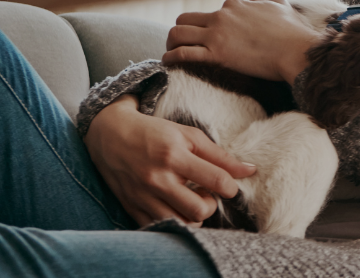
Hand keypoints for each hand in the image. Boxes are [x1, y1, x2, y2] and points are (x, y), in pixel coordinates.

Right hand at [85, 95, 257, 226]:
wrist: (109, 135)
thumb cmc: (155, 133)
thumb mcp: (189, 135)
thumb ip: (220, 155)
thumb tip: (250, 170)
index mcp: (174, 155)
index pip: (216, 180)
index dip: (231, 187)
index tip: (229, 185)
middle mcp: (157, 178)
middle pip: (199, 209)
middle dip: (211, 205)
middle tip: (207, 194)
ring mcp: (143, 195)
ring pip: (180, 223)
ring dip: (193, 216)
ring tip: (191, 200)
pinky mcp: (131, 207)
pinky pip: (159, 227)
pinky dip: (173, 221)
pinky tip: (175, 207)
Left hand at [163, 0, 322, 83]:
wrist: (297, 51)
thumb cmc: (294, 32)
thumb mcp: (281, 7)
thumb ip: (267, 4)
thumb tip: (267, 5)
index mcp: (236, 5)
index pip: (213, 12)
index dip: (210, 26)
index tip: (212, 38)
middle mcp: (222, 16)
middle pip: (185, 19)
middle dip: (182, 31)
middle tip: (184, 45)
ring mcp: (217, 34)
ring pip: (176, 33)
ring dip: (170, 43)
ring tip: (171, 53)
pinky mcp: (216, 54)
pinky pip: (182, 53)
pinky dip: (171, 58)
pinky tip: (169, 63)